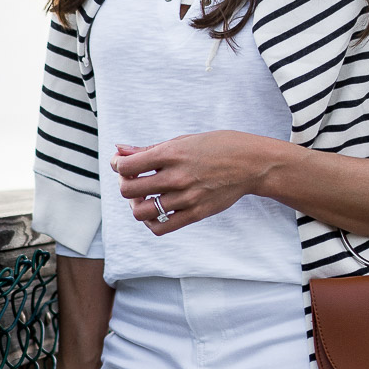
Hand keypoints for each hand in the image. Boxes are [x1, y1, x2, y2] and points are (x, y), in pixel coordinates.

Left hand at [112, 133, 277, 234]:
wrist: (251, 164)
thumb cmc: (217, 147)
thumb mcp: (182, 140)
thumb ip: (149, 148)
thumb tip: (120, 150)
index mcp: (171, 154)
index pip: (127, 166)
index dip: (117, 165)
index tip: (122, 164)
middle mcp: (177, 177)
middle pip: (129, 190)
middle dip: (124, 184)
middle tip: (133, 179)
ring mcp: (186, 198)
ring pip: (141, 212)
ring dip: (135, 204)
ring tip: (143, 196)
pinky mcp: (195, 214)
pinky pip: (160, 227)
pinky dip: (150, 221)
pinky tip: (155, 210)